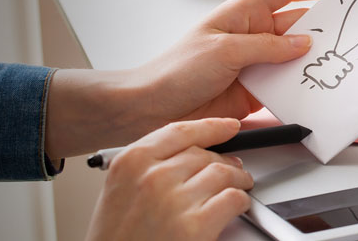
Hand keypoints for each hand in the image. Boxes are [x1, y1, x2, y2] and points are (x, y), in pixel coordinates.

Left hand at [44, 0, 340, 157]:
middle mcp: (253, 37)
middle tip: (349, 32)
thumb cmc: (174, 71)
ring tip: (336, 65)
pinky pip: (288, 88)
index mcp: (243, 14)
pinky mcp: (258, 92)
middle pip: (299, 25)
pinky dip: (303, 90)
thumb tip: (302, 42)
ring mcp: (257, 65)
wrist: (152, 109)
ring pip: (297, 59)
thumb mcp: (224, 50)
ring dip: (315, 62)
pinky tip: (315, 93)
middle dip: (325, 27)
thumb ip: (266, 47)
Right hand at [87, 118, 251, 240]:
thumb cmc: (116, 238)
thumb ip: (148, 167)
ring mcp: (175, 200)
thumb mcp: (120, 191)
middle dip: (224, 162)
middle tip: (232, 170)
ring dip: (238, 179)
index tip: (227, 126)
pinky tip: (237, 206)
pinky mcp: (196, 225)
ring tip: (239, 186)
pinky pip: (233, 199)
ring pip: (223, 173)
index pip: (180, 132)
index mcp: (130, 163)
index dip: (210, 127)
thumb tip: (187, 155)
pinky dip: (241, 201)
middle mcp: (152, 177)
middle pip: (204, 154)